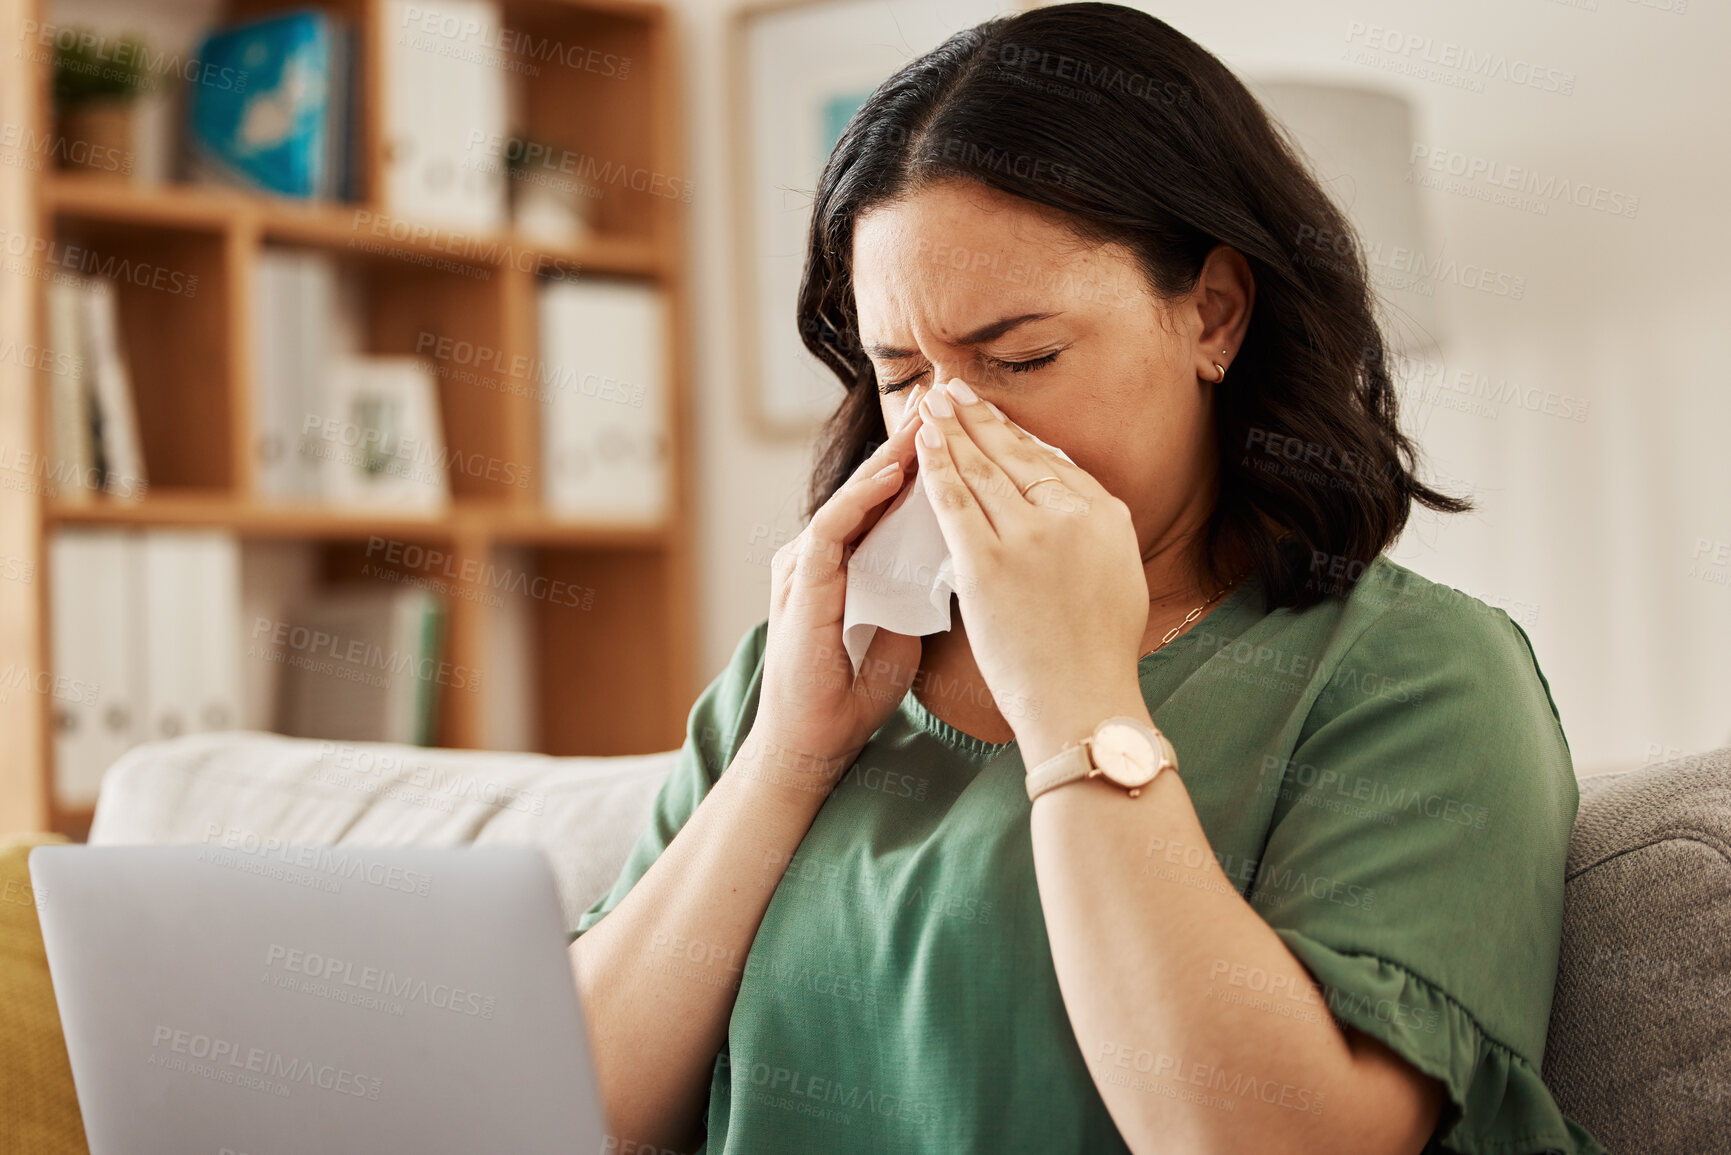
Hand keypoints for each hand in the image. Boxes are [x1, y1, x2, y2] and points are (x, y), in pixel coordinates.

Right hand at [753, 407, 925, 785]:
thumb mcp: (904, 632)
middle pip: (872, 488)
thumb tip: (962, 564)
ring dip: (888, 459)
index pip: (890, 502)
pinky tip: (891, 476)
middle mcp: (825, 555)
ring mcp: (807, 566)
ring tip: (924, 422)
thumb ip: (921, 593)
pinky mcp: (801, 586)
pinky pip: (831, 529)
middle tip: (945, 400)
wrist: (811, 742)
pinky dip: (861, 500)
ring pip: (852, 498)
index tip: (966, 431)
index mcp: (850, 564)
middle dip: (909, 444)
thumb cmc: (853, 695)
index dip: (927, 465)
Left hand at [913, 378, 1153, 766]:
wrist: (1082, 702)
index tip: (991, 415)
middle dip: (978, 417)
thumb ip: (1092, 533)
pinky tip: (922, 440)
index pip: (1052, 462)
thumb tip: (1068, 504)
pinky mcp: (988, 561)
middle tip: (951, 388)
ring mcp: (1029, 535)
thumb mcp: (1119, 576)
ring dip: (951, 429)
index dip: (1014, 434)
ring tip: (930, 402)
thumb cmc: (1097, 655)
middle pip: (1015, 454)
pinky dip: (936, 466)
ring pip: (981, 469)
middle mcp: (1072, 514)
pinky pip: (955, 500)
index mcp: (1108, 515)